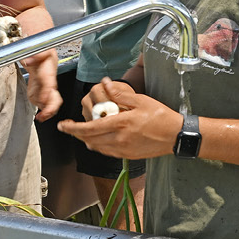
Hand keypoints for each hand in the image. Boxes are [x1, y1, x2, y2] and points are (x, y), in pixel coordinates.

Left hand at [21, 49, 61, 120]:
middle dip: (51, 108)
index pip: (49, 84)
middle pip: (55, 98)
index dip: (47, 93)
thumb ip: (34, 55)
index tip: (43, 99)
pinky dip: (43, 112)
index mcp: (49, 73)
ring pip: (50, 104)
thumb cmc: (43, 54)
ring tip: (41, 118)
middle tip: (44, 114)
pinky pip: (43, 105)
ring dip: (47, 112)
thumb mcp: (40, 50)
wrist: (42, 57)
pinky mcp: (39, 94)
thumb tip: (28, 60)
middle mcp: (49, 84)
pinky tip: (40, 116)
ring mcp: (45, 90)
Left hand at [57, 78, 178, 159]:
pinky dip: (97, 145)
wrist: (175, 136)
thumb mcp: (141, 100)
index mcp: (121, 124)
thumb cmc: (161, 116)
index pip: (90, 128)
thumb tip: (104, 83)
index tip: (63, 125)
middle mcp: (119, 139)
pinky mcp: (127, 155)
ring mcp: (122, 150)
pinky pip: (105, 152)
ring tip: (82, 132)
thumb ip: (119, 94)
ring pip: (96, 147)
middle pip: (89, 139)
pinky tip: (97, 139)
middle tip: (68, 128)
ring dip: (86, 140)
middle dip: (76, 134)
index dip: (73, 128)